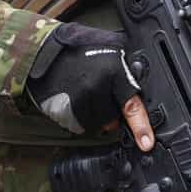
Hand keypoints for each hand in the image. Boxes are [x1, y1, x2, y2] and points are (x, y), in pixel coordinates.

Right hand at [26, 23, 153, 150]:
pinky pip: (80, 125)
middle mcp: (97, 87)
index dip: (141, 126)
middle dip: (111, 112)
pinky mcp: (64, 111)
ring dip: (95, 115)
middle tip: (101, 95)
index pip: (132, 105)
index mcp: (113, 71)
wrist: (44, 51)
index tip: (146, 143)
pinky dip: (80, 117)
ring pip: (97, 123)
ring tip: (85, 94)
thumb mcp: (109, 48)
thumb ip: (124, 70)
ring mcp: (79, 101)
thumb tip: (138, 91)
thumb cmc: (77, 49)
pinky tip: (74, 99)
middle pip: (113, 118)